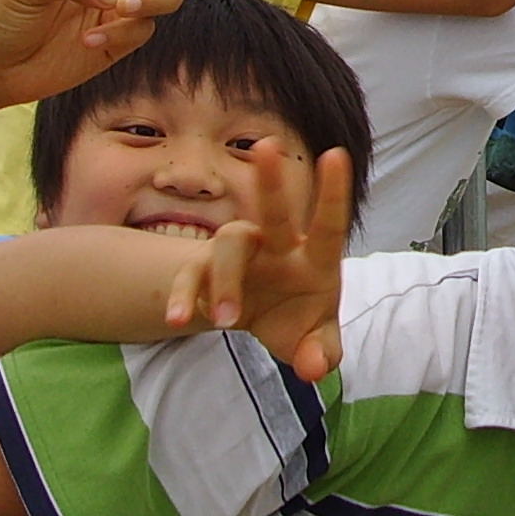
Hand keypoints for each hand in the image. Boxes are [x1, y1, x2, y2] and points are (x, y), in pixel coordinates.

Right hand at [154, 140, 351, 383]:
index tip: (337, 154)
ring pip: (228, 248)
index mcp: (314, 259)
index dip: (333, 193)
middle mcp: (276, 246)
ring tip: (226, 322)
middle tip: (266, 148)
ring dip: (226, 283)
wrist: (257, 321)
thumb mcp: (314, 344)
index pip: (328, 225)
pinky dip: (184, 296)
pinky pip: (192, 276)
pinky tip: (177, 320)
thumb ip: (321, 355)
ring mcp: (240, 254)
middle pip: (272, 212)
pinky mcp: (206, 269)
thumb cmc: (297, 321)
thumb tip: (314, 367)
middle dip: (270, 181)